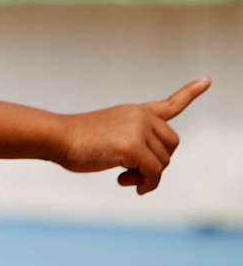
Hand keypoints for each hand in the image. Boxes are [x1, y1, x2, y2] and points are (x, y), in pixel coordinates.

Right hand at [56, 78, 209, 194]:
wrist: (57, 137)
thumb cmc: (76, 141)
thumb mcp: (110, 136)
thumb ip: (133, 145)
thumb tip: (149, 174)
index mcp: (134, 112)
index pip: (170, 103)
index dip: (190, 93)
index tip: (207, 81)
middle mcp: (141, 116)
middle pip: (172, 145)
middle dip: (158, 162)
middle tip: (134, 172)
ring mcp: (138, 130)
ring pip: (164, 162)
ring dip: (147, 176)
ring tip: (124, 177)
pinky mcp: (133, 147)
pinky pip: (154, 173)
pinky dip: (145, 184)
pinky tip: (124, 182)